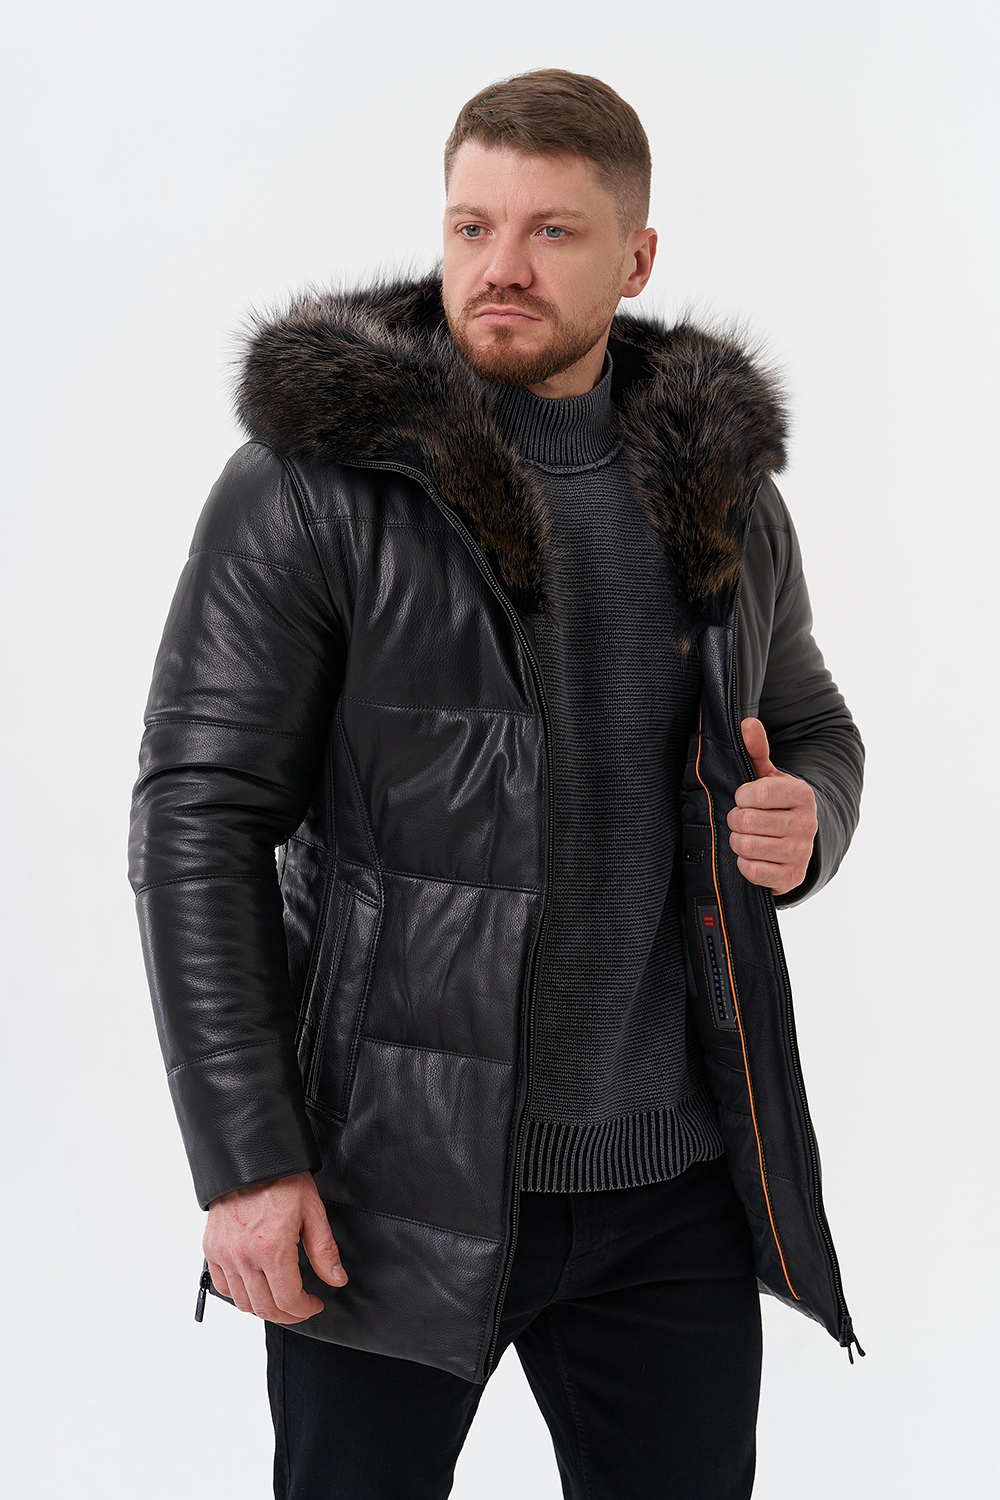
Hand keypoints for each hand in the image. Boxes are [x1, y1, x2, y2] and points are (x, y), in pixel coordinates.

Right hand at [203, 1169, 347, 1323]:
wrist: (250, 1157)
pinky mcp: (212, 1248)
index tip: (314, 1304)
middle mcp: (244, 1255)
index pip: (288, 1300)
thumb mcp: (312, 1211)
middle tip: (300, 1307)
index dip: (305, 1310)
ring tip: (279, 1298)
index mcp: (272, 1247)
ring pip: (242, 1302)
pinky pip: (222, 1286)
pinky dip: (239, 1294)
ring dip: (263, 1308)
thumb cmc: (281, 1179)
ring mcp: (225, 1254)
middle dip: (287, 1315)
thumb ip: (324, 1250)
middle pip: (265, 1308)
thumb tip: (336, 1278)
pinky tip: (254, 1286)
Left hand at [727, 718, 817, 896]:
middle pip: (746, 820)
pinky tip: (753, 857)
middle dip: (735, 820)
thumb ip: (756, 750)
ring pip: (746, 846)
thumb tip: (747, 723)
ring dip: (737, 842)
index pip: (756, 792)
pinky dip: (745, 865)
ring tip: (746, 836)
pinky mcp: (792, 877)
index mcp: (801, 794)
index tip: (742, 797)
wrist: (798, 844)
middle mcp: (806, 823)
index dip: (740, 796)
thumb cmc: (775, 806)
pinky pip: (752, 871)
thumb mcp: (767, 777)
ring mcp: (801, 852)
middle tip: (741, 820)